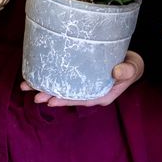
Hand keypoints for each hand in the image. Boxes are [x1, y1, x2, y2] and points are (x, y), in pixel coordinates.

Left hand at [19, 50, 143, 107]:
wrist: (131, 61)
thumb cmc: (132, 65)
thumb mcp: (132, 67)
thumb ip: (127, 70)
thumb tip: (117, 71)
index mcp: (102, 94)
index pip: (82, 99)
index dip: (66, 100)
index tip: (52, 100)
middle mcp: (90, 92)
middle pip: (69, 97)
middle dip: (51, 96)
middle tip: (35, 96)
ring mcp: (84, 86)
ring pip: (63, 89)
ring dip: (46, 88)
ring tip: (29, 88)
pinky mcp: (80, 77)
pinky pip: (65, 80)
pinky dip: (52, 79)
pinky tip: (39, 78)